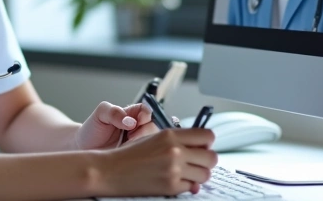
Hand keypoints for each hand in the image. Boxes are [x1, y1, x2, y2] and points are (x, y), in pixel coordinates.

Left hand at [74, 101, 163, 149]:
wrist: (83, 150)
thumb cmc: (91, 130)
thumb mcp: (100, 115)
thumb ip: (114, 112)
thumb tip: (130, 120)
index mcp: (131, 114)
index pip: (147, 111)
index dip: (145, 116)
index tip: (137, 122)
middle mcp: (138, 129)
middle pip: (154, 127)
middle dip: (144, 133)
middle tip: (130, 137)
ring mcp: (138, 144)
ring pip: (153, 143)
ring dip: (143, 146)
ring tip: (126, 147)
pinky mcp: (137, 159)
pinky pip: (147, 158)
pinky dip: (141, 157)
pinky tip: (128, 157)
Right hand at [97, 128, 217, 196]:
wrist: (110, 171)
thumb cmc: (130, 155)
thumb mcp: (154, 138)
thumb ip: (178, 140)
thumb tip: (202, 148)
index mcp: (170, 134)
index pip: (207, 136)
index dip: (207, 143)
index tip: (202, 147)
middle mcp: (174, 150)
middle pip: (211, 157)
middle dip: (206, 161)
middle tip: (196, 163)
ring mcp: (173, 170)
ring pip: (205, 174)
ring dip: (198, 175)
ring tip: (185, 173)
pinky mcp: (171, 187)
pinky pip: (192, 187)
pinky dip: (185, 186)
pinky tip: (173, 181)